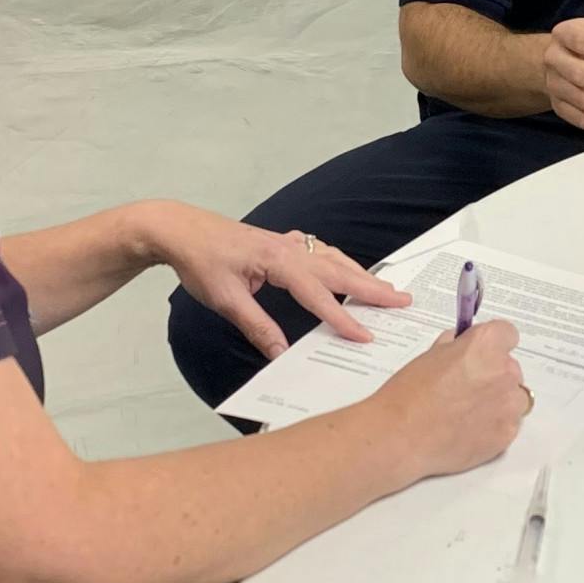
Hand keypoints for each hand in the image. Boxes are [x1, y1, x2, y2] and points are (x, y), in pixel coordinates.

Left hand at [141, 203, 410, 360]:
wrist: (179, 229)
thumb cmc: (200, 260)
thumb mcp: (224, 299)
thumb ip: (256, 326)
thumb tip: (282, 353)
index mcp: (277, 261)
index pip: (318, 294)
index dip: (343, 317)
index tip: (366, 335)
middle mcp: (288, 248)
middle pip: (339, 270)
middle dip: (372, 288)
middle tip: (404, 302)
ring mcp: (287, 244)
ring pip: (333, 259)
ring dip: (361, 275)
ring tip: (387, 290)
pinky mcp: (281, 244)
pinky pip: (321, 254)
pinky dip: (341, 264)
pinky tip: (346, 270)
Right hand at [373, 323, 530, 477]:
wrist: (401, 437)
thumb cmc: (408, 395)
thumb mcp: (429, 356)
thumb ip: (455, 347)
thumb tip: (462, 347)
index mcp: (485, 346)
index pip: (507, 334)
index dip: (493, 343)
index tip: (482, 352)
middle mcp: (504, 372)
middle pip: (510, 367)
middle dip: (492, 374)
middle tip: (465, 387)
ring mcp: (509, 405)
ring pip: (514, 397)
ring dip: (497, 400)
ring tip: (467, 411)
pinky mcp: (507, 433)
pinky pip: (509, 423)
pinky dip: (494, 424)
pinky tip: (468, 428)